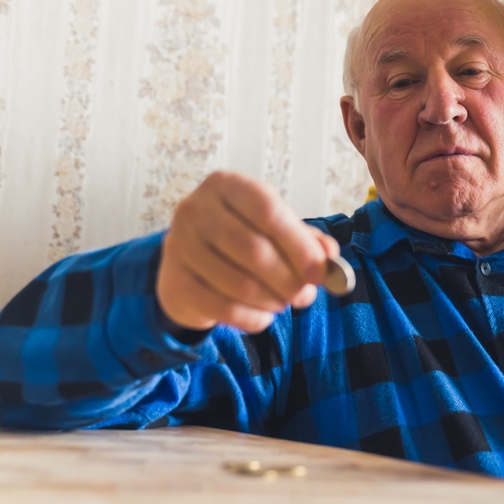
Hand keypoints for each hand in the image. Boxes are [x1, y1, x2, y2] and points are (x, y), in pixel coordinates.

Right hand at [156, 171, 337, 333]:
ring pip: (239, 283)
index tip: (320, 272)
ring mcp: (179, 245)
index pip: (268, 211)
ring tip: (284, 302)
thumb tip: (329, 257)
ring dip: (272, 300)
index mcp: (226, 185)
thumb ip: (305, 239)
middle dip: (289, 279)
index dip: (299, 245)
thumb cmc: (238, 239)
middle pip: (254, 250)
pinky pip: (222, 308)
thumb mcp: (273, 228)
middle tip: (307, 296)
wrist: (188, 262)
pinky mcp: (174, 282)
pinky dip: (252, 318)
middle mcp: (195, 209)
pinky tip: (263, 315)